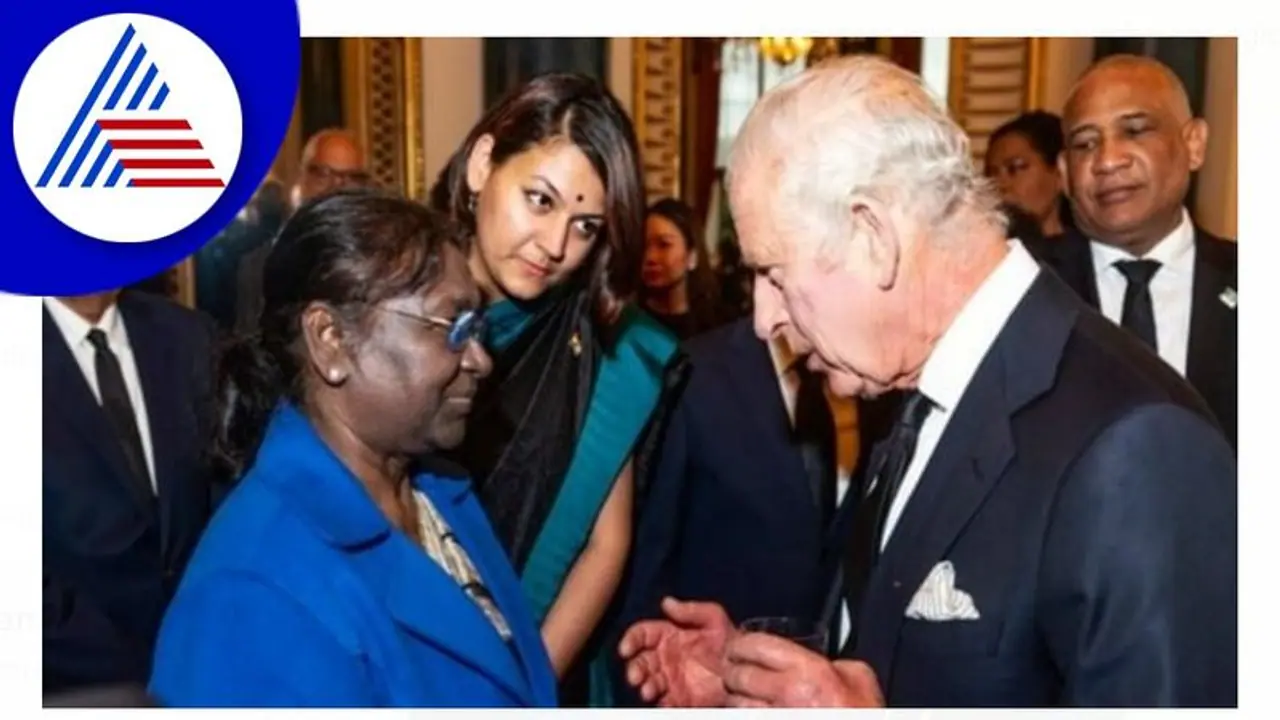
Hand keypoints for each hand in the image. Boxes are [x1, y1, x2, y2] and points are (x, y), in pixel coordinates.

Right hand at [618, 597, 735, 706]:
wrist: (746, 667)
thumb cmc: (729, 638)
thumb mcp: (713, 617)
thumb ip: (690, 610)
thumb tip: (665, 602)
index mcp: (667, 635)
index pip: (641, 635)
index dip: (630, 640)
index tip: (626, 649)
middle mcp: (664, 658)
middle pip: (639, 662)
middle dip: (634, 669)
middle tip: (636, 677)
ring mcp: (671, 679)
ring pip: (648, 683)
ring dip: (645, 687)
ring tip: (649, 690)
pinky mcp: (680, 698)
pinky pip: (665, 702)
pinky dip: (660, 703)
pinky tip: (663, 701)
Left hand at [723, 631, 884, 707]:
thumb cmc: (861, 715)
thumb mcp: (860, 679)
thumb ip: (839, 662)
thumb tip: (827, 660)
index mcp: (809, 671)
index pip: (756, 645)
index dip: (741, 644)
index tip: (737, 646)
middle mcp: (787, 694)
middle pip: (737, 674)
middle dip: (733, 672)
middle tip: (734, 670)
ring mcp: (774, 716)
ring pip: (734, 703)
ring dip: (735, 698)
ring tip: (741, 695)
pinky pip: (742, 719)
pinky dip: (741, 714)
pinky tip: (750, 711)